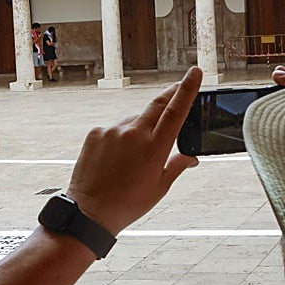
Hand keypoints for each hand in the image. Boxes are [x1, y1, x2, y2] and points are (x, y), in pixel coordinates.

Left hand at [66, 68, 201, 235]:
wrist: (89, 212)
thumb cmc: (128, 203)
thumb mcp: (160, 187)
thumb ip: (177, 165)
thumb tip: (192, 157)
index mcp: (154, 148)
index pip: (176, 111)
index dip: (188, 89)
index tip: (196, 72)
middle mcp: (133, 134)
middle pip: (157, 104)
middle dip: (171, 94)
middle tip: (180, 86)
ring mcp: (112, 131)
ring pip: (135, 119)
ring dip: (141, 127)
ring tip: (136, 155)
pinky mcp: (95, 133)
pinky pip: (114, 129)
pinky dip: (121, 137)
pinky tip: (117, 157)